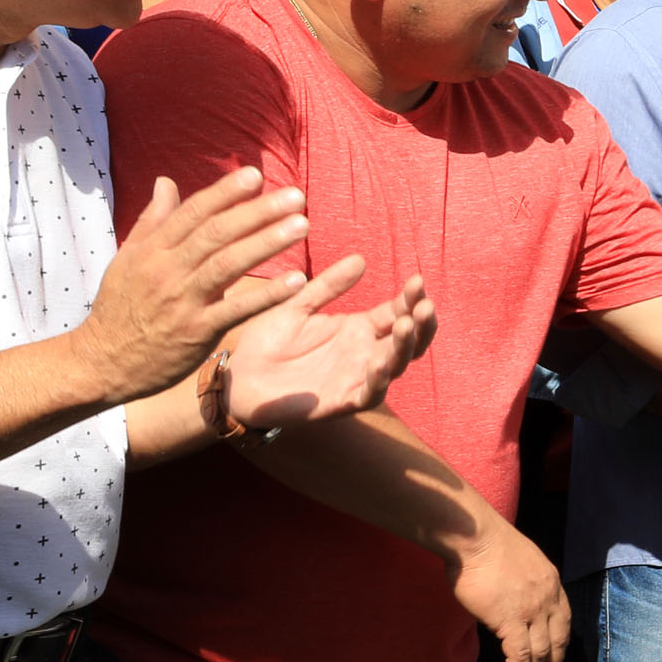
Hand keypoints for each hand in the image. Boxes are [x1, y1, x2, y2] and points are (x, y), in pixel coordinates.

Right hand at [75, 170, 318, 404]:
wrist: (103, 361)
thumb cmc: (120, 307)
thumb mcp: (128, 259)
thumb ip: (152, 221)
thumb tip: (165, 182)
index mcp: (152, 250)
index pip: (193, 213)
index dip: (224, 192)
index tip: (255, 174)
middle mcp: (168, 270)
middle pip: (216, 233)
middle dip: (257, 211)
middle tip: (294, 195)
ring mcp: (183, 301)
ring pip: (228, 264)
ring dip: (267, 243)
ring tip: (301, 225)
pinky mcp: (197, 331)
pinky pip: (236, 310)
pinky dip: (267, 295)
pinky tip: (297, 281)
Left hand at [216, 264, 433, 432]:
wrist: (236, 378)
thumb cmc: (267, 342)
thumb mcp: (297, 306)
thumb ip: (328, 286)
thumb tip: (361, 259)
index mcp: (358, 330)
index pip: (396, 313)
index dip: (411, 299)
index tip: (417, 280)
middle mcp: (364, 354)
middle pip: (408, 342)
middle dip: (421, 324)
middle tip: (424, 305)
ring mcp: (355, 379)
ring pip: (395, 366)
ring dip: (403, 348)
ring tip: (405, 325)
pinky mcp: (340, 402)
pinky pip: (368, 395)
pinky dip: (377, 382)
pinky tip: (378, 364)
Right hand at [454, 519, 569, 661]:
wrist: (475, 537)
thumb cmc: (486, 545)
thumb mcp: (521, 562)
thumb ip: (525, 584)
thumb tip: (515, 601)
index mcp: (551, 582)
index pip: (564, 619)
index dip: (560, 642)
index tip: (556, 656)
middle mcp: (548, 598)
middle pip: (557, 639)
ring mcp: (532, 610)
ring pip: (541, 651)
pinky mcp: (511, 620)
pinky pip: (520, 655)